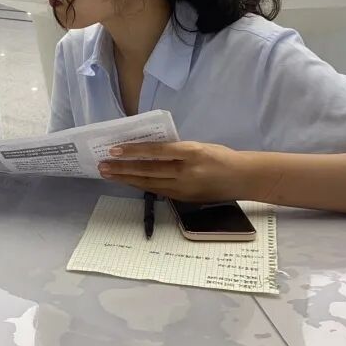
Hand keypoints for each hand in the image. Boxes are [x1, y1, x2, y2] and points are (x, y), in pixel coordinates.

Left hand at [98, 142, 258, 201]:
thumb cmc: (220, 156)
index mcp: (191, 152)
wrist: (243, 178)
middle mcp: (186, 171)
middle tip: (102, 165)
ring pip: (149, 183)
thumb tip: (147, 150)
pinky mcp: (184, 199)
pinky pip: (158, 191)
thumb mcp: (198, 146)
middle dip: (122, 168)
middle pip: (148, 170)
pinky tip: (128, 182)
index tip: (114, 149)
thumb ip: (175, 149)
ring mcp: (184, 188)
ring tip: (108, 174)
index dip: (133, 151)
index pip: (156, 152)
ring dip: (126, 179)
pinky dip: (141, 185)